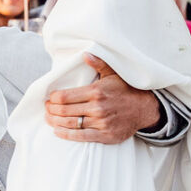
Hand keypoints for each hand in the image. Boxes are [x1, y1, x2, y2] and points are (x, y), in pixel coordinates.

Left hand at [45, 54, 162, 142]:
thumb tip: (85, 54)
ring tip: (49, 118)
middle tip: (46, 109)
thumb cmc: (126, 90)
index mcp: (96, 91)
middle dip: (50, 110)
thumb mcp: (113, 73)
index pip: (64, 96)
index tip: (49, 98)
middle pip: (63, 111)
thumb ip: (98, 64)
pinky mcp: (104, 135)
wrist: (144, 109)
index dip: (52, 98)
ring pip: (69, 124)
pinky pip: (80, 137)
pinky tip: (57, 131)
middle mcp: (97, 108)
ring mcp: (100, 123)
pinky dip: (66, 134)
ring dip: (54, 122)